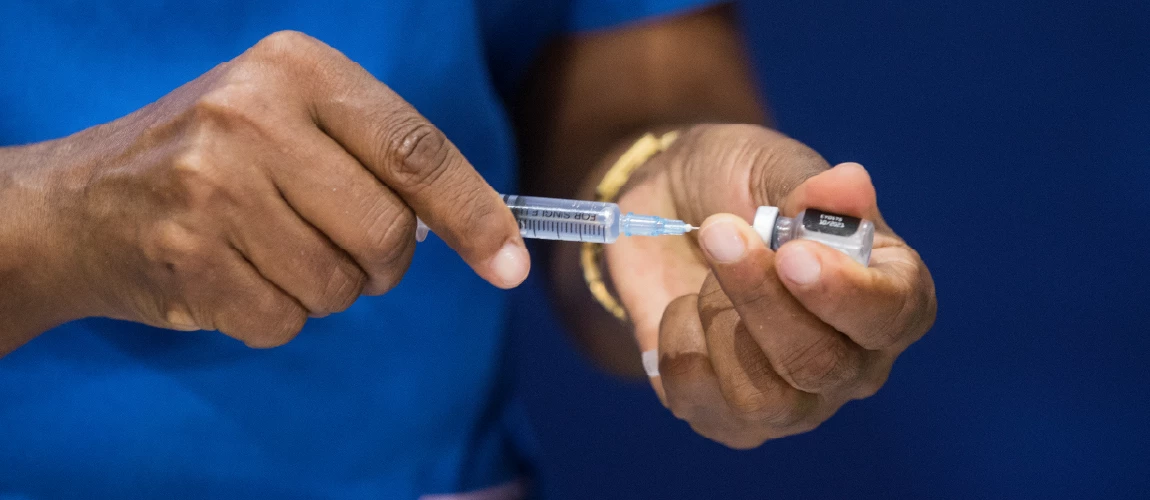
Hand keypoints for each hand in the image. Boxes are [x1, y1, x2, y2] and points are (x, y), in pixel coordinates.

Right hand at [28, 31, 528, 347]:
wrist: (82, 203)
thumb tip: (488, 233)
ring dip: (322, 289)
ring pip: (339, 285)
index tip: (510, 264)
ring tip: (269, 250)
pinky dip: (274, 315)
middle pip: (388, 232)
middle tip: (339, 244)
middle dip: (381, 261)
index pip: (416, 150)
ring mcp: (213, 188)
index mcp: (295, 69)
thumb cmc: (215, 160)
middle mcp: (252, 118)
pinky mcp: (188, 255)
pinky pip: (285, 322)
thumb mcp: (292, 118)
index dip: (475, 214)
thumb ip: (378, 156)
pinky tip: (234, 275)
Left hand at [605, 124, 935, 447]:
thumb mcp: (770, 169)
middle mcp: (851, 362)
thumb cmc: (736, 188)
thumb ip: (811, 189)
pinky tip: (682, 306)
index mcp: (886, 293)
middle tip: (719, 231)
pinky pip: (697, 397)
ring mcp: (791, 401)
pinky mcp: (726, 419)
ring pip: (762, 396)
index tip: (794, 255)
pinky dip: (677, 338)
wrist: (663, 211)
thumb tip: (850, 183)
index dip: (848, 293)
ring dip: (717, 318)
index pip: (896, 314)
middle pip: (821, 363)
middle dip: (760, 297)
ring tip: (707, 272)